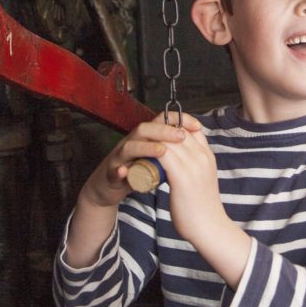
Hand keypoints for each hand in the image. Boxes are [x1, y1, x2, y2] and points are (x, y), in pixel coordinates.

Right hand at [78, 112, 201, 208]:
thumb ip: (171, 150)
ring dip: (145, 147)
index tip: (196, 126)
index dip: (178, 120)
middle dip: (163, 130)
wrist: (109, 187)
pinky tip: (126, 171)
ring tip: (161, 151)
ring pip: (129, 146)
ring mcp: (120, 157)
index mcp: (145, 138)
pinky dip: (120, 170)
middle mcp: (132, 142)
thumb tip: (195, 140)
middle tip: (181, 136)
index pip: (161, 121)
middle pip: (145, 129)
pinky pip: (114, 170)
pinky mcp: (111, 173)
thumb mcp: (156, 158)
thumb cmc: (135, 171)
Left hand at [157, 119, 252, 289]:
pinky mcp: (182, 177)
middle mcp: (202, 156)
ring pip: (168, 139)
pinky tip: (140, 158)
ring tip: (139, 148)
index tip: (159, 133)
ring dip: (152, 140)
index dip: (175, 125)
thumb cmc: (203, 207)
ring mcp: (194, 165)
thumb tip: (182, 160)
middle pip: (178, 129)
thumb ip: (195, 165)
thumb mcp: (203, 178)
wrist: (210, 228)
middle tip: (143, 138)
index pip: (192, 127)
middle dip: (159, 130)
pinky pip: (162, 154)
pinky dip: (150, 152)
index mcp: (208, 155)